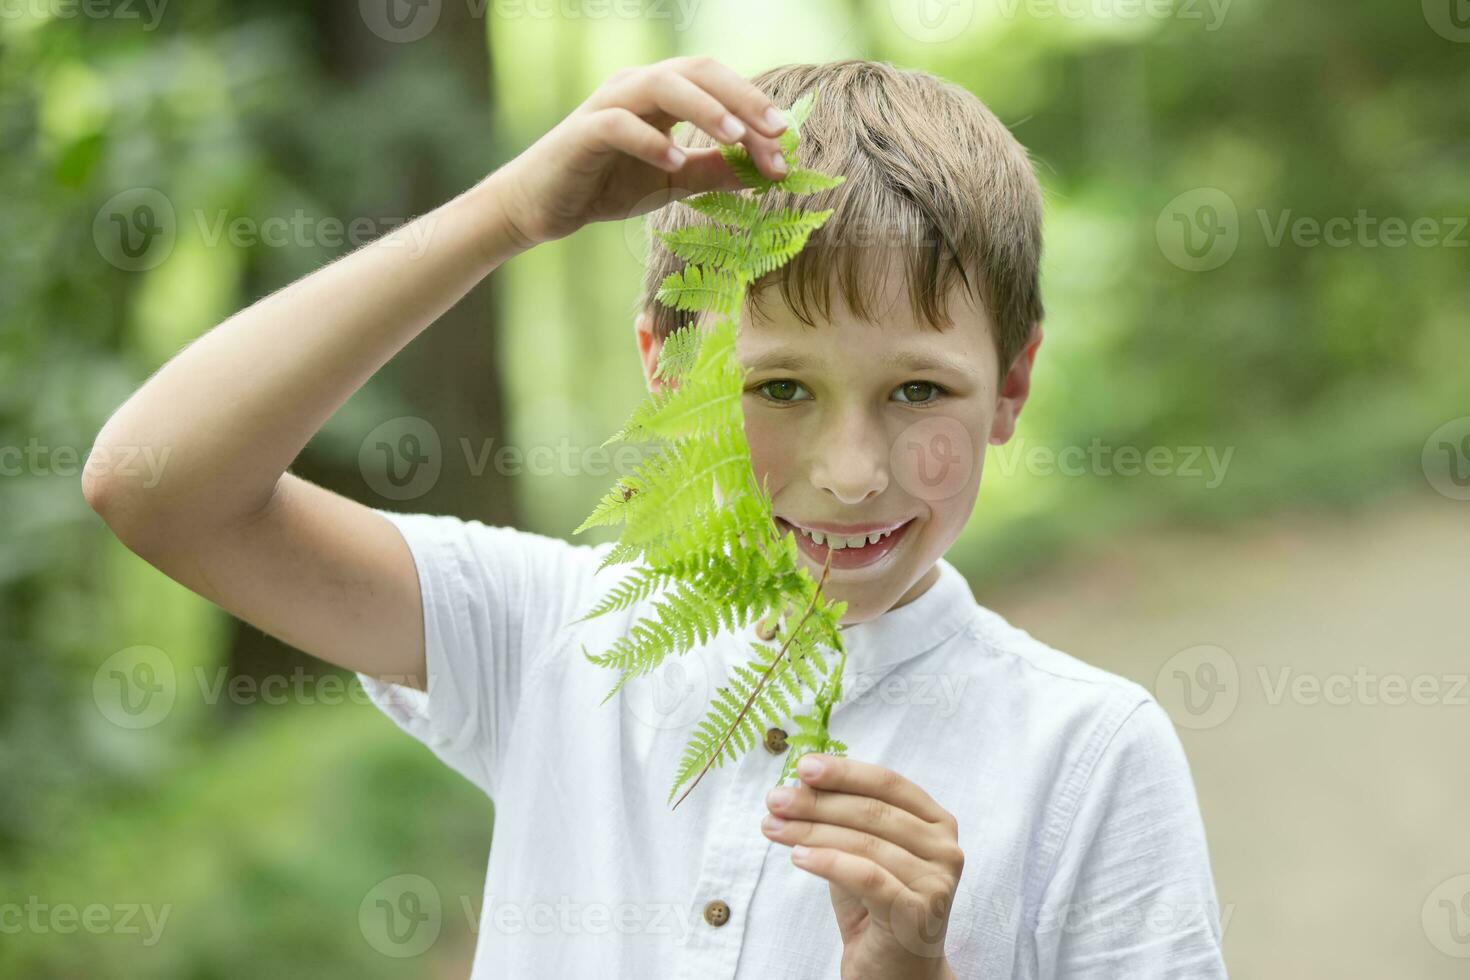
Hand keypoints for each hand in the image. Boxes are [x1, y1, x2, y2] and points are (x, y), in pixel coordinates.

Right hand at [494, 56, 791, 248]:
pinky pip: (619, 124)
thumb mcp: (673, 181)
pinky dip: (648, 140)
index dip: (755, 112)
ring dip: (703, 109)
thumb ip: (714, 170)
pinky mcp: (583, 131)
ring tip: (734, 136)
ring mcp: (609, 104)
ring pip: (662, 86)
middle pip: (697, 72)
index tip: (785, 149)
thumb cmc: (607, 185)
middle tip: (776, 132)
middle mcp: (638, 87)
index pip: (718, 87)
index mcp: (663, 94)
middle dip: (741, 99)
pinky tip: (672, 161)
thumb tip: (766, 170)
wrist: (542, 206)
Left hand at [762, 754, 963, 979]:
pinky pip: (866, 876)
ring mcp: (935, 880)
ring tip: (773, 828)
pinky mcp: (918, 911)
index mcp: (936, 822)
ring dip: (811, 831)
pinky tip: (798, 857)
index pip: (888, 783)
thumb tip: (798, 784)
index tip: (802, 766)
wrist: (898, 975)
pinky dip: (828, 862)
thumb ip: (841, 820)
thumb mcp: (859, 854)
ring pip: (864, 842)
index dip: (844, 771)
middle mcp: (944, 847)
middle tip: (775, 800)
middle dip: (816, 802)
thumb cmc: (877, 907)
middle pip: (872, 811)